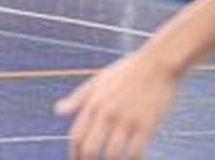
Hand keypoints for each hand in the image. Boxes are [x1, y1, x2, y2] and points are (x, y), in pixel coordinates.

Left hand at [55, 49, 179, 158]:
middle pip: (90, 148)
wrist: (156, 64)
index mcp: (93, 103)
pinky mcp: (147, 125)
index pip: (76, 135)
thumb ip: (78, 99)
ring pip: (113, 154)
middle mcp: (107, 113)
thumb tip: (58, 111)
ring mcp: (127, 120)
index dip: (74, 153)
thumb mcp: (97, 82)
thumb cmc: (126, 72)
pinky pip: (137, 152)